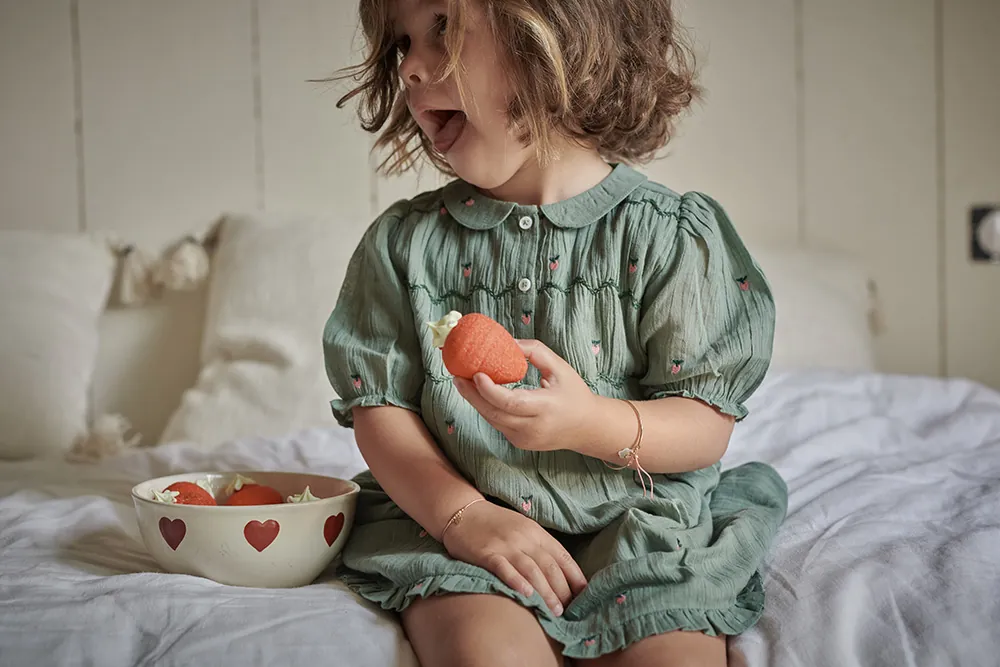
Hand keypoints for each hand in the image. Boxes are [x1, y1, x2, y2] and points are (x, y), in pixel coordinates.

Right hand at [442, 500, 587, 615]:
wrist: (463, 512)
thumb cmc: (495, 524)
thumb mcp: (523, 530)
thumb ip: (540, 548)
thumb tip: (560, 574)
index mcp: (536, 532)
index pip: (562, 556)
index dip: (575, 577)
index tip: (583, 596)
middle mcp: (524, 538)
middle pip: (549, 566)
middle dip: (562, 591)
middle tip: (568, 611)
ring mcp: (506, 545)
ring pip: (532, 570)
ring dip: (545, 592)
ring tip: (554, 611)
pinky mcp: (486, 553)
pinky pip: (504, 568)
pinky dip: (516, 581)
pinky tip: (526, 594)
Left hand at [453, 339, 599, 451]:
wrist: (587, 427)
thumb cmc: (574, 393)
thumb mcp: (560, 367)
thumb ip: (534, 351)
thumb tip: (506, 341)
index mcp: (546, 408)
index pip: (511, 402)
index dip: (489, 390)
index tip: (475, 374)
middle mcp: (534, 428)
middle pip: (494, 413)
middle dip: (471, 394)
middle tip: (457, 375)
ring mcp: (525, 439)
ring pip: (492, 419)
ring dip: (475, 400)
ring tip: (462, 381)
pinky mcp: (519, 443)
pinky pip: (498, 423)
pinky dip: (487, 408)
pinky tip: (480, 393)